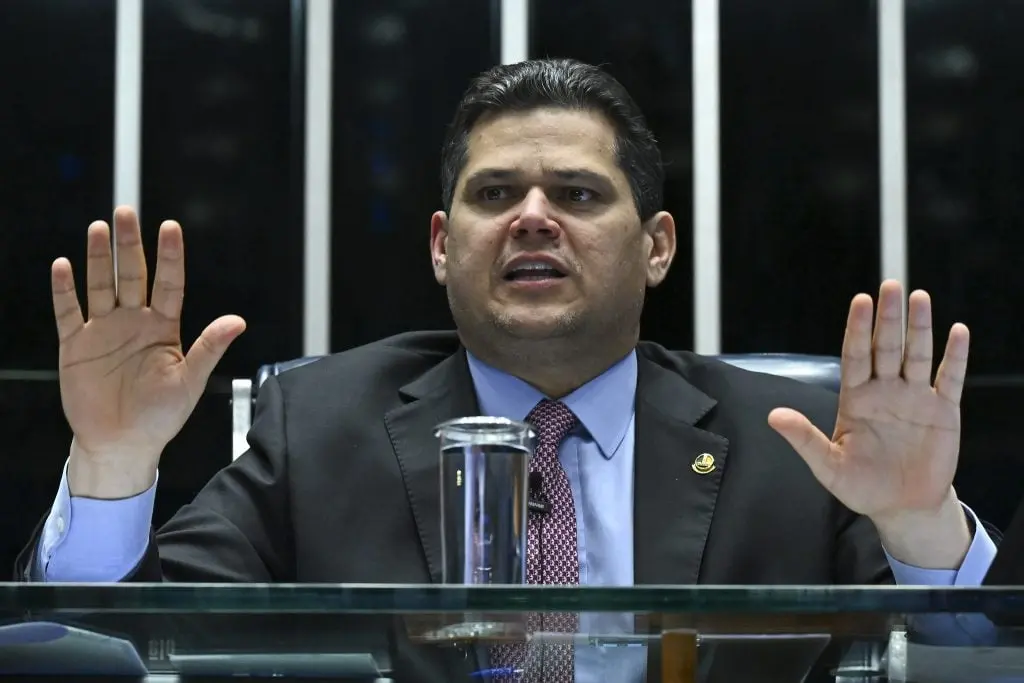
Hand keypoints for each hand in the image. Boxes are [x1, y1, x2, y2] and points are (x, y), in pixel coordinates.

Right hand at [53, 206, 245, 497]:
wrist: (123, 444)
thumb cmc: (162, 416)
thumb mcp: (190, 381)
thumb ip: (209, 348)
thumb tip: (238, 321)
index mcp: (165, 328)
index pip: (169, 283)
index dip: (170, 256)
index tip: (170, 227)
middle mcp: (134, 322)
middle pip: (132, 275)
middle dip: (129, 244)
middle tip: (125, 212)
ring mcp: (104, 331)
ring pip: (101, 285)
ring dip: (98, 258)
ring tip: (99, 228)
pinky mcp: (76, 346)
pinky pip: (69, 312)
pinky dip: (65, 290)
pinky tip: (64, 265)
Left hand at [767, 280, 970, 564]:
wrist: (901, 507)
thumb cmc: (860, 485)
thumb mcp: (827, 465)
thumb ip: (804, 439)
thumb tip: (773, 416)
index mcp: (856, 398)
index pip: (855, 355)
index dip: (858, 329)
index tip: (860, 302)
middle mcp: (885, 390)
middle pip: (887, 347)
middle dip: (888, 317)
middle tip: (890, 285)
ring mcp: (915, 397)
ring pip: (918, 354)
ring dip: (920, 327)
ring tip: (919, 297)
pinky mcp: (943, 410)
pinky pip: (950, 378)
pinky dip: (955, 356)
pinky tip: (957, 332)